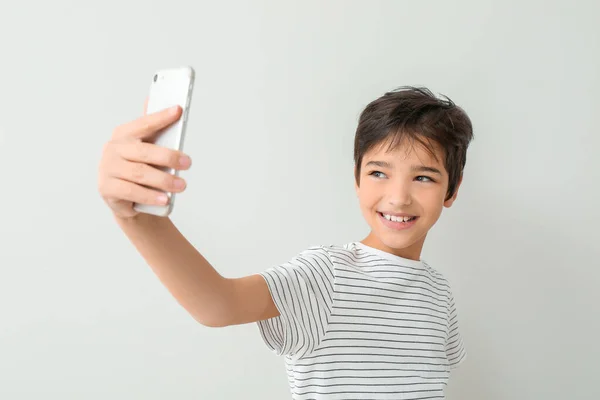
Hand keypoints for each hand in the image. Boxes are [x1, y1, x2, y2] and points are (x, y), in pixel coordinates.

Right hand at [97, 101, 191, 218]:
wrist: (128, 199)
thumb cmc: (141, 168)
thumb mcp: (149, 150)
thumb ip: (157, 132)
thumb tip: (174, 108)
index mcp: (123, 134)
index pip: (144, 124)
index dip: (161, 117)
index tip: (178, 111)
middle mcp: (112, 148)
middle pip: (144, 151)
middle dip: (168, 157)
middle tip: (187, 163)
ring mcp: (107, 168)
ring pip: (139, 173)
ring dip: (163, 180)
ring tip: (181, 185)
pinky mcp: (106, 188)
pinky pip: (131, 191)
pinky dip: (151, 195)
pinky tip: (165, 199)